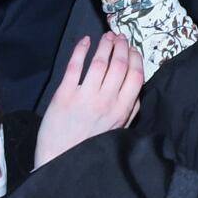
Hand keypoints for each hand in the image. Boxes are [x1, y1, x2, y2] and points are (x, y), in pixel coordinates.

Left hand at [37, 34, 144, 166]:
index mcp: (121, 110)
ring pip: (99, 61)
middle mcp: (105, 101)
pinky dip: (81, 49)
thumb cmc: (89, 146)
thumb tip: (137, 89)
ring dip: (105, 45)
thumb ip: (130, 111)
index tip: (132, 49)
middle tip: (119, 38)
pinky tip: (85, 41)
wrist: (59, 160)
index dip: (135, 58)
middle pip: (119, 65)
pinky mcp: (64, 94)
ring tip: (106, 37)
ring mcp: (84, 96)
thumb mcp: (118, 131)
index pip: (136, 76)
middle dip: (121, 46)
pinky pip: (75, 66)